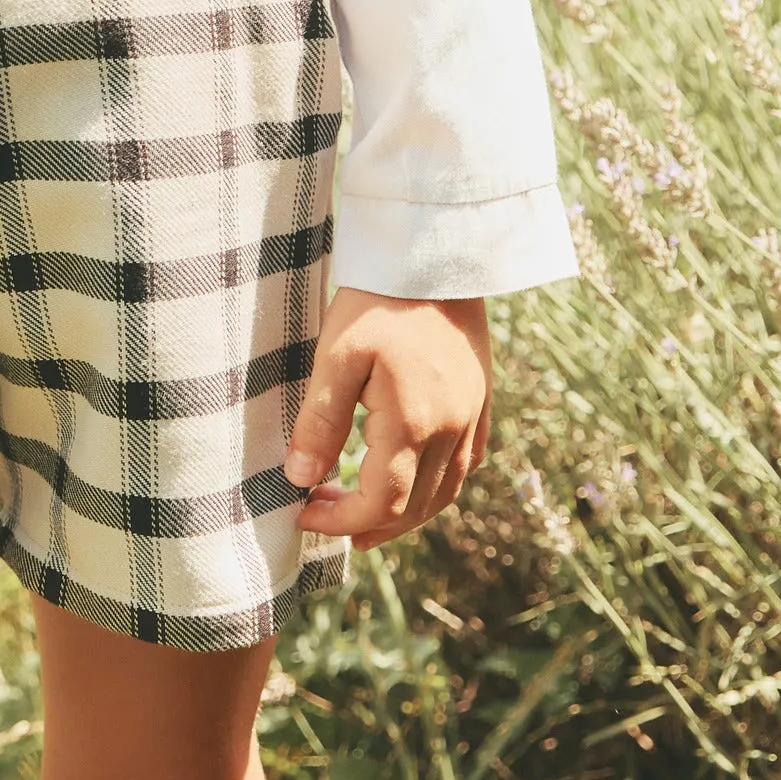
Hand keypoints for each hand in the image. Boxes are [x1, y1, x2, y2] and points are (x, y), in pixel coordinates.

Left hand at [282, 289, 491, 550]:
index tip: (302, 514)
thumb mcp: (336, 355)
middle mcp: (451, 429)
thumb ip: (320, 421)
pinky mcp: (480, 402)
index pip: (381, 502)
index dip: (340, 522)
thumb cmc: (378, 300)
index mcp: (413, 422)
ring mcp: (472, 417)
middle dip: (368, 525)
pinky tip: (409, 481)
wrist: (435, 253)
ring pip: (444, 493)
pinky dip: (435, 488)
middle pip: (415, 508)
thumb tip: (301, 478)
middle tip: (324, 519)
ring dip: (403, 515)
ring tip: (361, 514)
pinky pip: (464, 466)